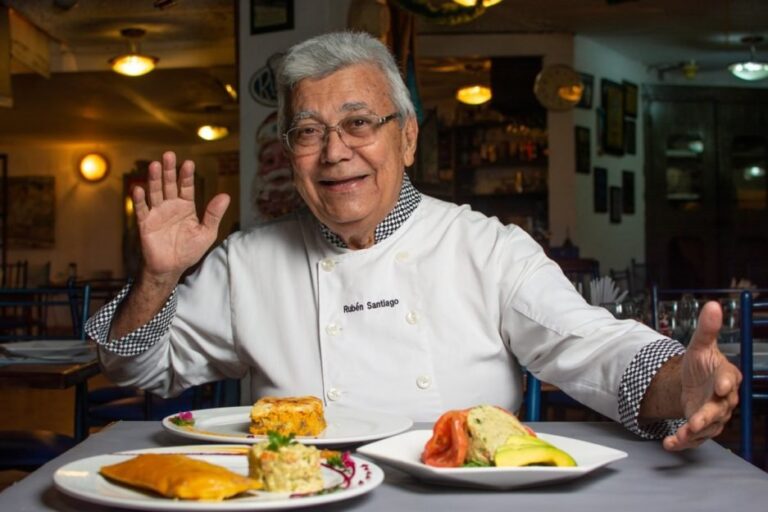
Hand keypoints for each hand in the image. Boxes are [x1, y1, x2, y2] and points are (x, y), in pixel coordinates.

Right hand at [133, 151, 230, 281]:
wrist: (171, 268)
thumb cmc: (189, 251)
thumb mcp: (207, 233)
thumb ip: (214, 214)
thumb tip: (226, 196)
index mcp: (186, 207)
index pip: (186, 187)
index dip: (186, 176)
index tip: (189, 163)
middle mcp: (170, 206)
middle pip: (169, 184)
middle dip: (169, 170)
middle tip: (169, 155)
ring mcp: (157, 213)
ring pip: (155, 192)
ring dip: (154, 179)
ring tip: (155, 165)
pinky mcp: (146, 223)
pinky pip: (142, 209)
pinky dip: (139, 199)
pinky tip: (138, 188)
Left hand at [663, 301, 741, 450]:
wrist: (695, 382)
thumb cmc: (702, 364)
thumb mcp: (700, 346)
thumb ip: (706, 329)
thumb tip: (713, 305)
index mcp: (726, 376)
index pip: (729, 379)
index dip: (725, 383)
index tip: (721, 386)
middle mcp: (723, 399)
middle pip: (719, 409)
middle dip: (707, 417)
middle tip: (696, 422)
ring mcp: (714, 415)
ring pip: (708, 428)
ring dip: (694, 434)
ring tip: (680, 436)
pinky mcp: (701, 427)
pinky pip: (695, 438)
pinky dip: (682, 443)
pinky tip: (669, 444)